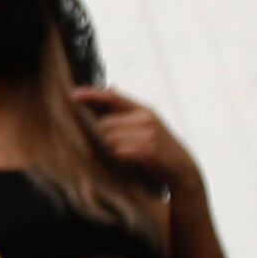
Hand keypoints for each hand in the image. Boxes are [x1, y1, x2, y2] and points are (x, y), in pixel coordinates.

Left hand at [77, 88, 199, 199]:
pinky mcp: (148, 149)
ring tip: (127, 154)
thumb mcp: (146, 124)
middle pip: (104, 124)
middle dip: (104, 136)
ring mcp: (148, 133)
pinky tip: (130, 161)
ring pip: (109, 139)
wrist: (183, 170)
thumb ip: (126, 109)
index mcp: (143, 110)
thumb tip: (109, 87)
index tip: (73, 94)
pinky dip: (120, 157)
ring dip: (112, 149)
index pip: (112, 97)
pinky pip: (119, 151)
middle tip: (119, 147)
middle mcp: (145, 118)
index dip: (92, 95)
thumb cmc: (158, 148)